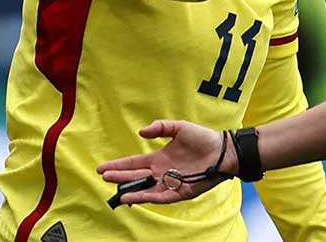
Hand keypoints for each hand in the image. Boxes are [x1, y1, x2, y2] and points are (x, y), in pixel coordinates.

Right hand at [97, 120, 237, 205]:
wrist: (222, 151)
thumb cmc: (203, 138)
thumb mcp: (179, 127)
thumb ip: (160, 127)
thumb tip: (141, 132)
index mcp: (159, 158)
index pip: (134, 163)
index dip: (119, 165)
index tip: (103, 167)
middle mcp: (161, 172)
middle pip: (136, 176)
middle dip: (120, 177)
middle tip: (104, 177)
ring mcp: (170, 183)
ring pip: (146, 189)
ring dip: (132, 190)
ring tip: (117, 191)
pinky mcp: (180, 192)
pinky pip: (161, 197)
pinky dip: (148, 197)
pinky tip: (136, 196)